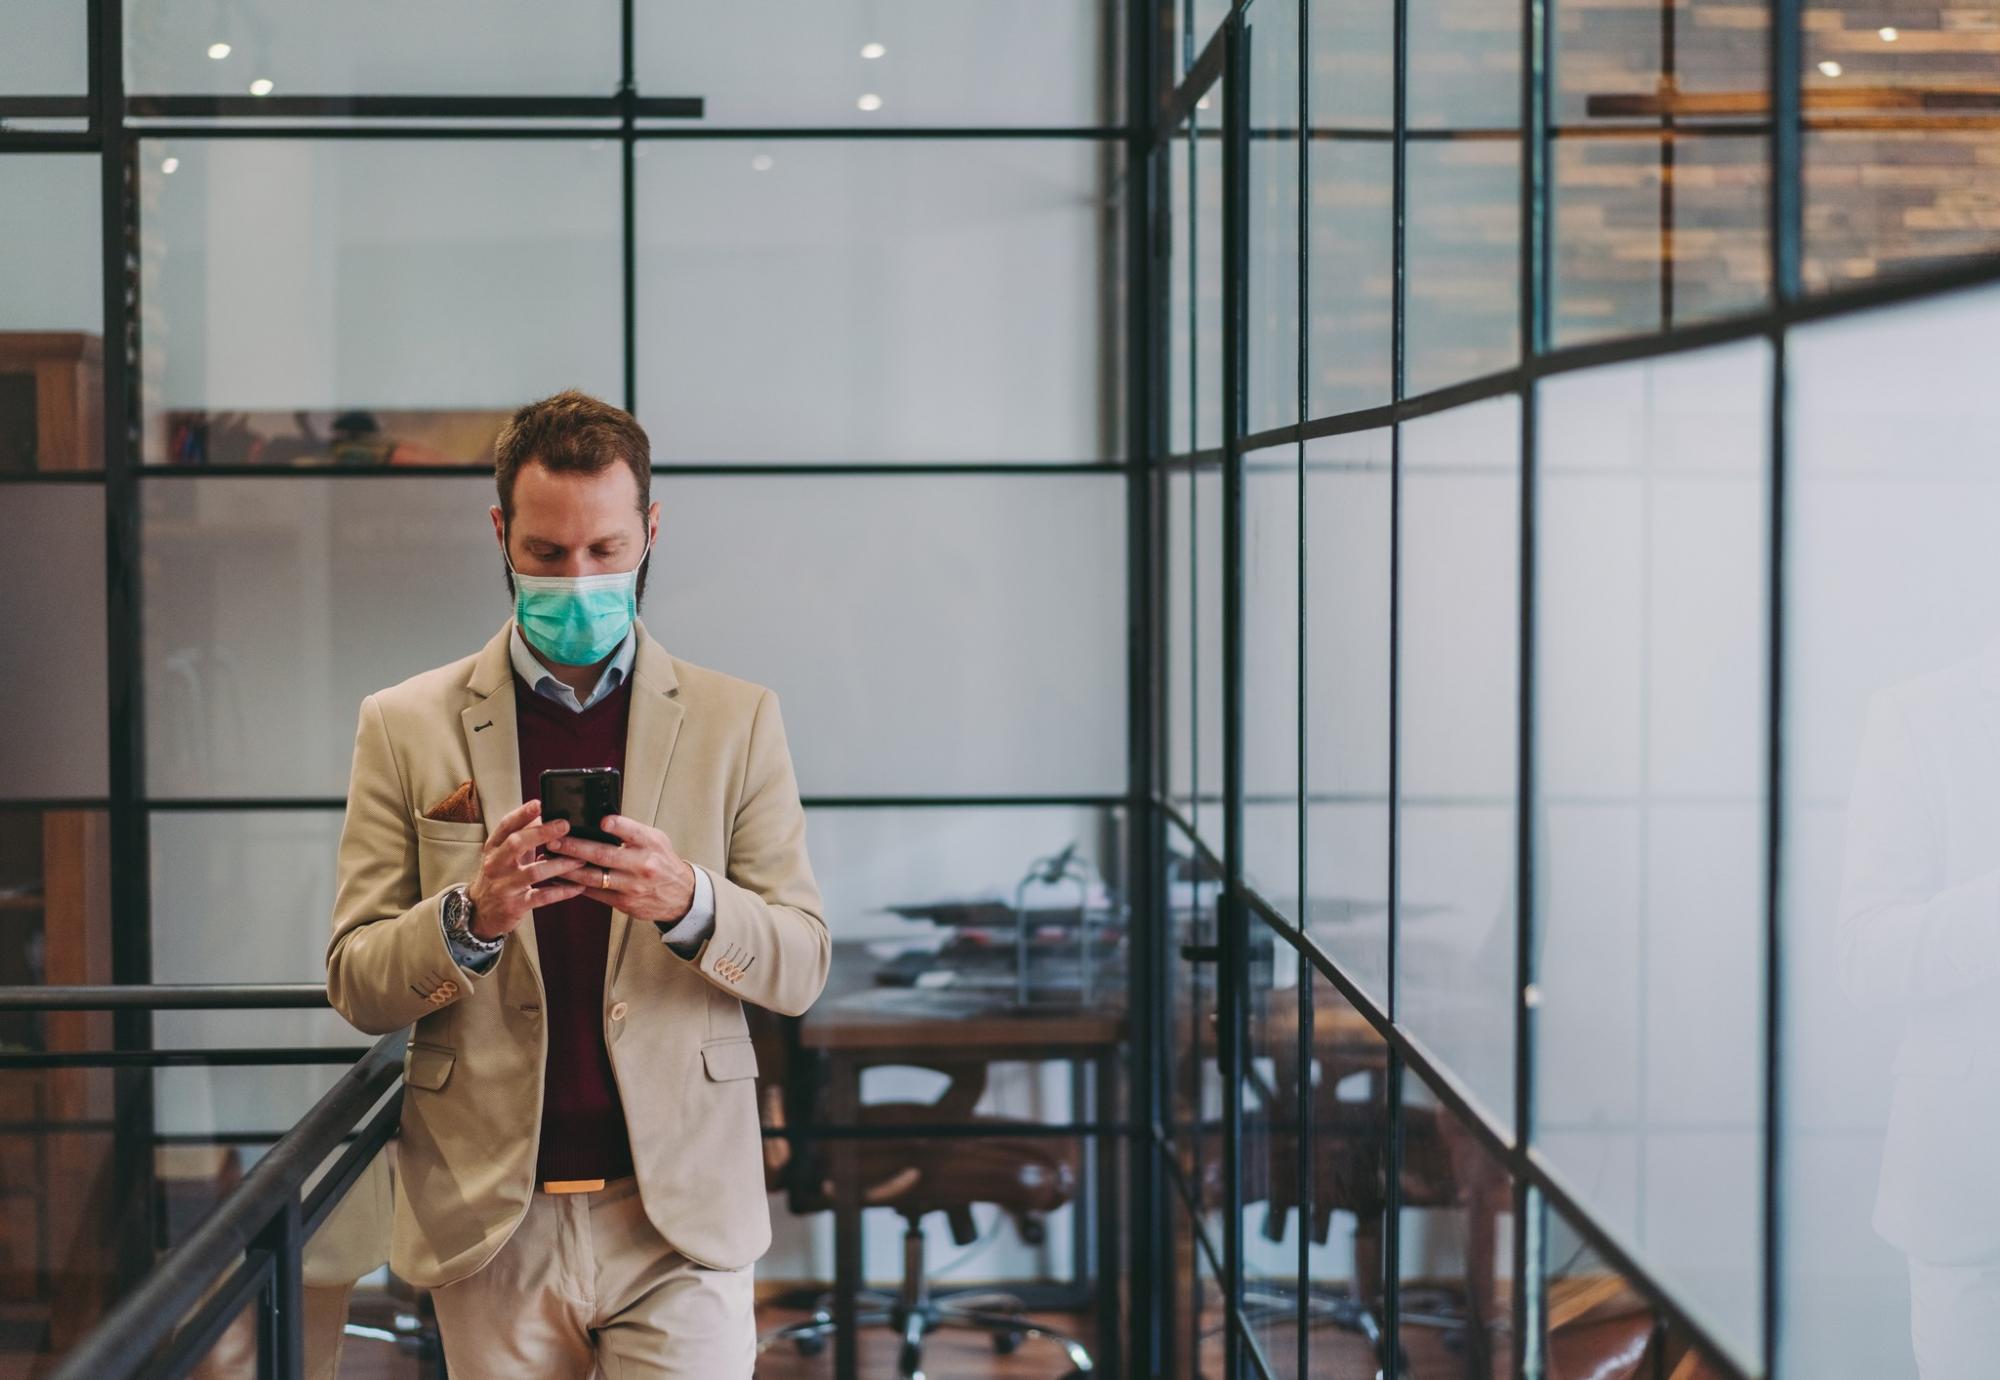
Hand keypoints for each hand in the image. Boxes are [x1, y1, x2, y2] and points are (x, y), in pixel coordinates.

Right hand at [464, 800, 589, 940]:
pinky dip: (562, 891)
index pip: (505, 826)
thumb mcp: (504, 854)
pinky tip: (578, 886)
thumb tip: (542, 813)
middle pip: (516, 844)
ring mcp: (504, 886)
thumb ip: (521, 836)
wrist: (479, 912)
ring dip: (560, 864)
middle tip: (565, 825)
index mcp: (493, 848)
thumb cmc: (499, 876)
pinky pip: (542, 897)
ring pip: (534, 872)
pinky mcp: (514, 906)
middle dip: (542, 833)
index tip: (539, 803)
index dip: (522, 813)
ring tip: (580, 859)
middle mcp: (495, 865)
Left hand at [546, 814, 695, 924]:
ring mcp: (631, 886)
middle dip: (575, 847)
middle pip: (604, 855)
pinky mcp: (623, 902)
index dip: (619, 826)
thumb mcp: (655, 839)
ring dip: (567, 868)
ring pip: (593, 877)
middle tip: (554, 840)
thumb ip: (632, 831)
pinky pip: (594, 893)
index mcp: (651, 844)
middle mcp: (642, 865)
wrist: (680, 895)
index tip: (603, 821)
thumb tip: (599, 820)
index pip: (634, 832)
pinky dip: (574, 885)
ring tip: (548, 858)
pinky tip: (559, 878)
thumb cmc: (662, 861)